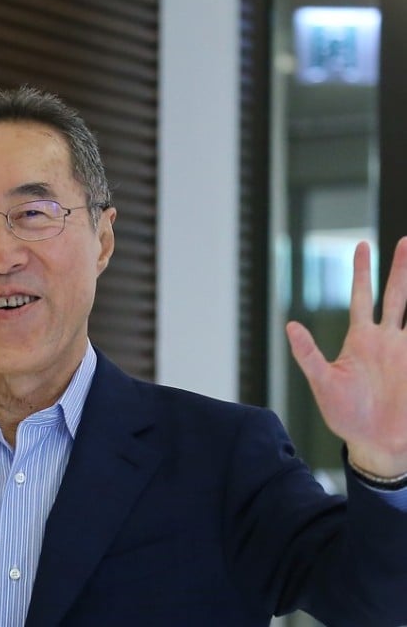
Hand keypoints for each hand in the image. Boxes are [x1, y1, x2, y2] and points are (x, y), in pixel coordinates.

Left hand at [286, 237, 406, 477]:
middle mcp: (387, 340)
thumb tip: (290, 324)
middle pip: (398, 296)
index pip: (362, 297)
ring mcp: (406, 353)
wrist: (375, 444)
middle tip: (405, 240)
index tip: (361, 245)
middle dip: (401, 268)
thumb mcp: (323, 383)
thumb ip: (308, 354)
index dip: (362, 272)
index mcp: (361, 340)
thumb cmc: (346, 415)